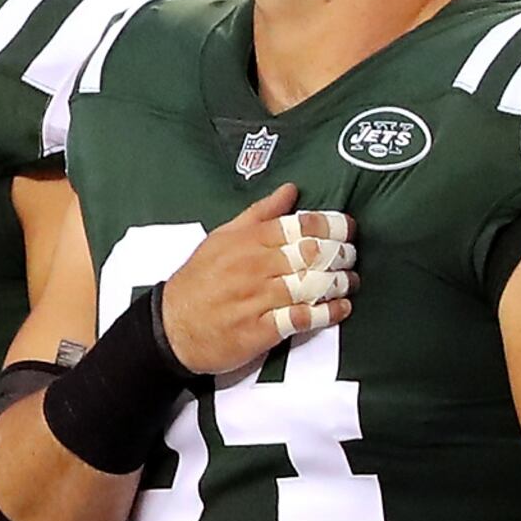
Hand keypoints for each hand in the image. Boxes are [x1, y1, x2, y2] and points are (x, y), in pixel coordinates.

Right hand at [153, 186, 355, 377]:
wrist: (169, 328)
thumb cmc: (197, 281)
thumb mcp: (221, 237)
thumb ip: (259, 213)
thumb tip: (291, 190)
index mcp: (248, 241)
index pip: (299, 225)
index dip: (331, 225)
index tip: (348, 228)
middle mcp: (254, 267)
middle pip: (311, 253)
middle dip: (340, 253)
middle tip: (351, 256)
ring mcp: (257, 299)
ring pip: (311, 284)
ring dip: (339, 282)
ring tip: (350, 281)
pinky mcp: (259, 330)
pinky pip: (301, 318)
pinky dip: (327, 313)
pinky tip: (341, 308)